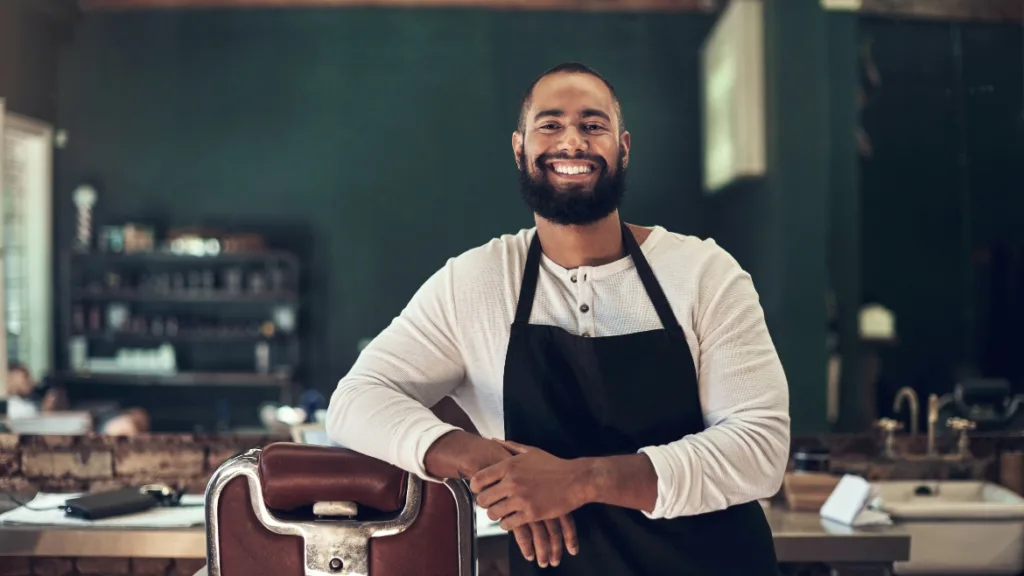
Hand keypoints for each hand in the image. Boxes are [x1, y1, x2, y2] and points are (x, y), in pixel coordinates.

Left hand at [471, 440, 590, 531]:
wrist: (575, 480)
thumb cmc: (553, 465)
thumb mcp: (531, 451)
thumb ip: (509, 446)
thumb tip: (492, 440)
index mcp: (509, 466)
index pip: (478, 479)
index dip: (475, 487)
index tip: (480, 490)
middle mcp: (512, 482)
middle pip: (482, 499)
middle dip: (484, 503)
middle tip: (491, 503)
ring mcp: (521, 499)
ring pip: (493, 513)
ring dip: (495, 514)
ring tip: (501, 511)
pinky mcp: (531, 514)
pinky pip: (508, 524)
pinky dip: (507, 523)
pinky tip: (512, 519)